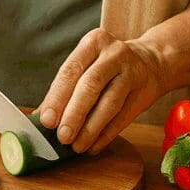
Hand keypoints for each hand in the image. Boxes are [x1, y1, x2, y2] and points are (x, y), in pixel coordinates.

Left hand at [37, 28, 164, 154]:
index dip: (57, 97)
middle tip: (62, 137)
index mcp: (93, 43)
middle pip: (90, 86)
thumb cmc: (107, 66)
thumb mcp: (87, 65)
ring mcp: (132, 72)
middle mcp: (114, 54)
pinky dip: (106, 135)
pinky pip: (123, 118)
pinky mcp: (144, 92)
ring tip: (77, 146)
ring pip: (109, 103)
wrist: (151, 62)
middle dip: (74, 114)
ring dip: (90, 129)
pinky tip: (93, 146)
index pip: (70, 70)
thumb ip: (64, 88)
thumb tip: (39, 117)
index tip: (47, 120)